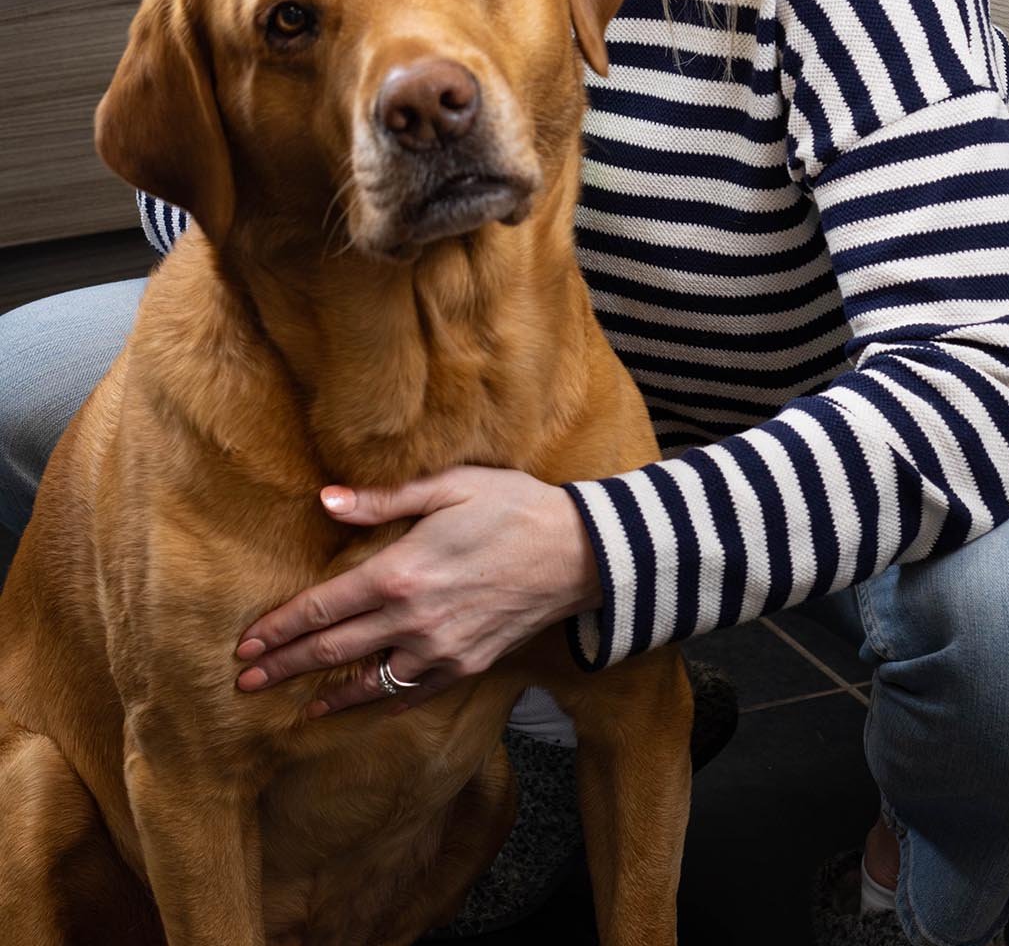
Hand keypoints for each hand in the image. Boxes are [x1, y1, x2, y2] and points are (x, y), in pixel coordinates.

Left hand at [233, 466, 600, 716]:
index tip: (246, 644)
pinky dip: (380, 702)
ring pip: (367, 682)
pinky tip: (358, 705)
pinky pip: (412, 693)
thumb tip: (325, 500)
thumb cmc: (512, 507)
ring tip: (291, 707)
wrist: (577, 552)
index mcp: (399, 572)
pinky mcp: (466, 666)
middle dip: (284, 667)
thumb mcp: (448, 487)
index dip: (279, 628)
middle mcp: (412, 619)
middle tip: (244, 683)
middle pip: (332, 651)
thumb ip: (382, 500)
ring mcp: (440, 650)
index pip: (322, 608)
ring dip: (324, 696)